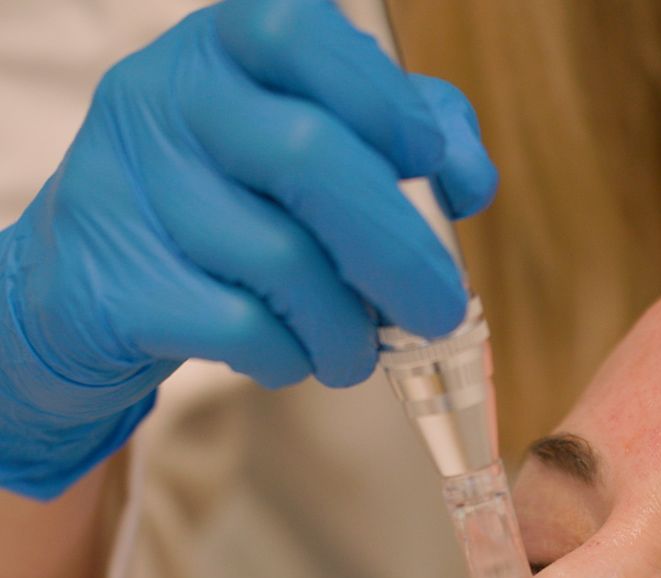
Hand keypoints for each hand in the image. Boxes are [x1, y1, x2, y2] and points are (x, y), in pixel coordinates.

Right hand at [0, 0, 496, 497]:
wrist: (91, 282)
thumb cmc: (225, 210)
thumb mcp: (300, 147)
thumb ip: (391, 139)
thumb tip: (467, 179)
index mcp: (225, 52)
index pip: (304, 36)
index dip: (386, 103)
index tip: (433, 165)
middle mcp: (168, 100)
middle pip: (311, 160)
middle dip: (400, 251)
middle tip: (440, 310)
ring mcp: (130, 187)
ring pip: (282, 262)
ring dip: (347, 329)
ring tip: (354, 350)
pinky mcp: (116, 282)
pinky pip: (241, 328)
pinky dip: (291, 356)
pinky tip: (292, 356)